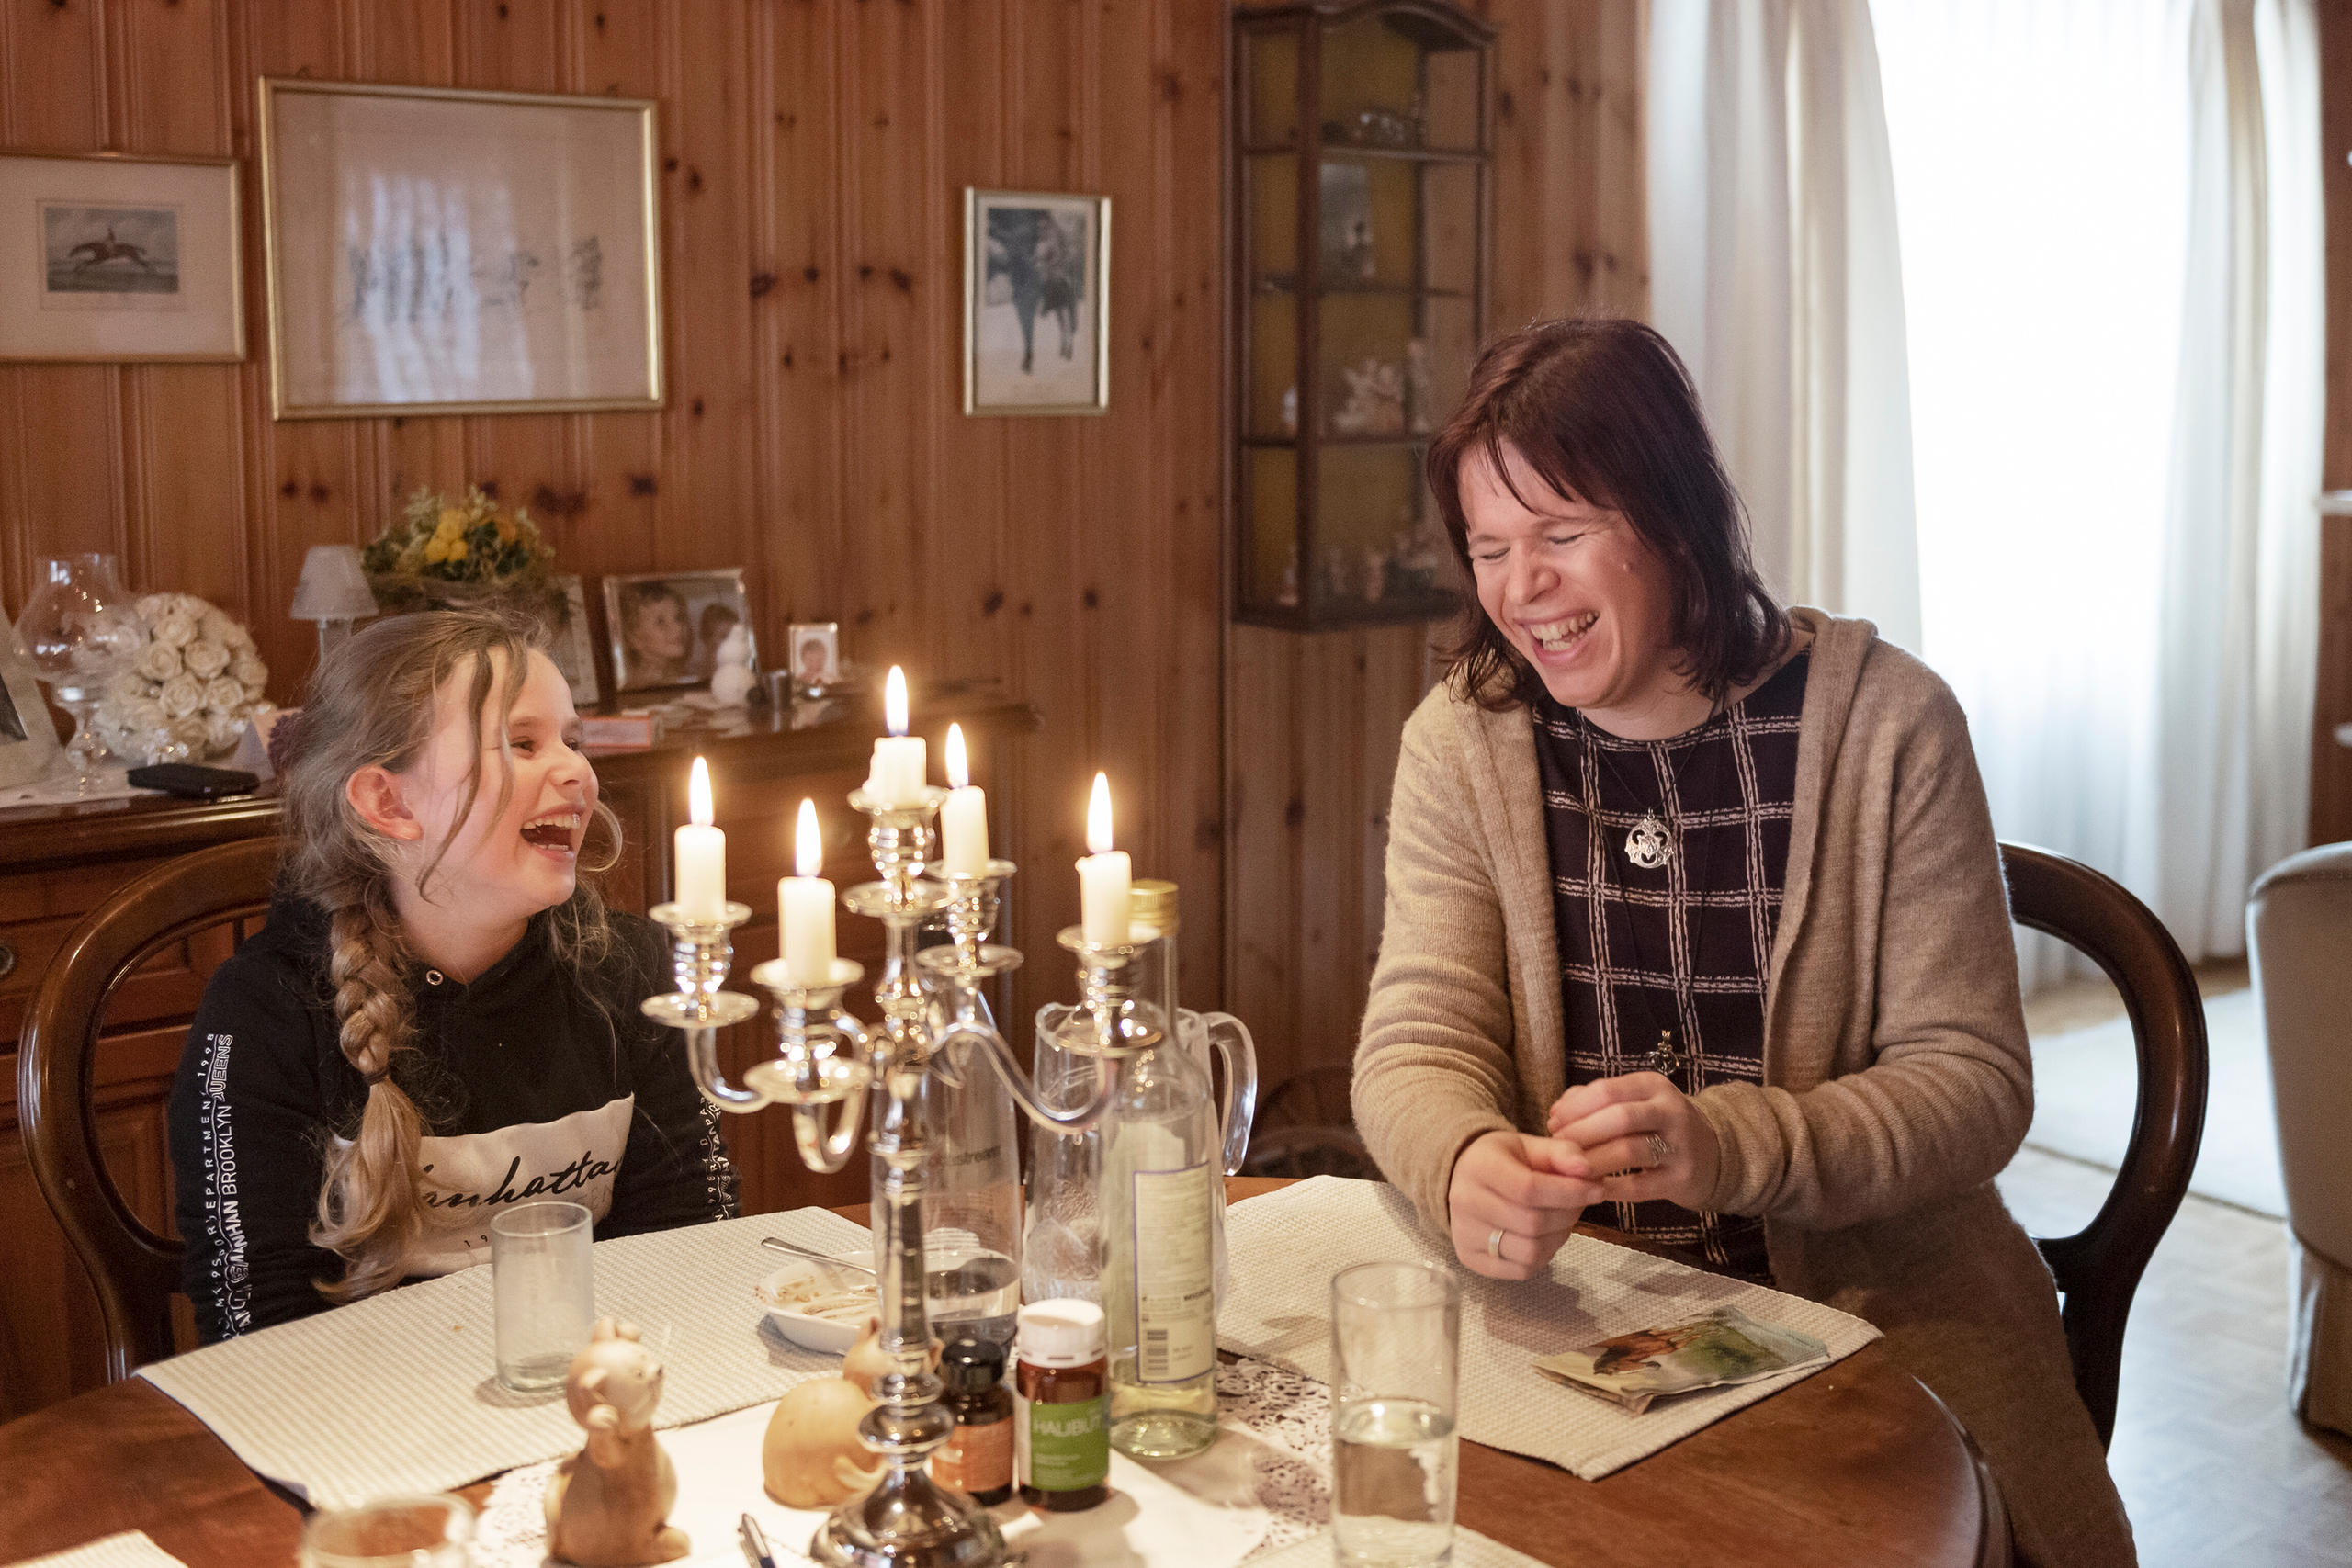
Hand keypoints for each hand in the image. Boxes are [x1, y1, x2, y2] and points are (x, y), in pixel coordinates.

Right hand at [1446, 1130, 1602, 1280]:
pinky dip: (1543, 1256)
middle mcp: (1465, 1203)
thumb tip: (1587, 1170)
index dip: (1569, 1192)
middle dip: (1568, 1215)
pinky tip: (1544, 1236)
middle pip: (1531, 1223)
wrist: (1461, 1177)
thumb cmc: (1502, 1160)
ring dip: (1558, 1238)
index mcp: (1480, 1167)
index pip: (1528, 1189)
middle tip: (1579, 1203)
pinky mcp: (1470, 1258)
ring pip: (1529, 1251)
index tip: (1596, 1190)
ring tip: (1562, 1220)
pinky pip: (1520, 1269)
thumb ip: (1561, 1152)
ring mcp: (1465, 1235)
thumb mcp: (1530, 1145)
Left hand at [1546, 1072, 1719, 1210]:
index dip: (1575, 1108)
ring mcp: (1680, 1146)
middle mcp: (1670, 1111)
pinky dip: (1611, 1189)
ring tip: (1569, 1171)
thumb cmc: (1658, 1125)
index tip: (1553, 1124)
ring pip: (1630, 1151)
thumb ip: (1595, 1101)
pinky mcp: (1682, 1179)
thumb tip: (1556, 1112)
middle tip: (1557, 1149)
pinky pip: (1640, 1186)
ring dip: (1593, 1162)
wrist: (1714, 1154)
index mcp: (1652, 1086)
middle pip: (1619, 1118)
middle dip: (1581, 1134)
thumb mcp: (1635, 1102)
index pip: (1607, 1090)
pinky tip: (1591, 1190)